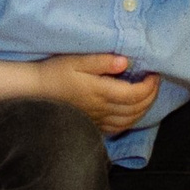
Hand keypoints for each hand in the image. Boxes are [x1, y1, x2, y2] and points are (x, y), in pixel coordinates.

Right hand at [36, 54, 160, 134]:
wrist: (34, 90)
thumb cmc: (55, 72)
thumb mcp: (77, 60)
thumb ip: (102, 61)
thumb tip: (125, 62)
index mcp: (101, 92)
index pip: (135, 94)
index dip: (150, 86)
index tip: (154, 74)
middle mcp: (102, 109)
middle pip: (136, 109)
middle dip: (151, 96)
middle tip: (154, 82)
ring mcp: (97, 119)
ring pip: (129, 121)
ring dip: (144, 110)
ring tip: (147, 95)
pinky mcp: (92, 124)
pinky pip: (117, 128)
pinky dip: (130, 121)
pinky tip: (131, 112)